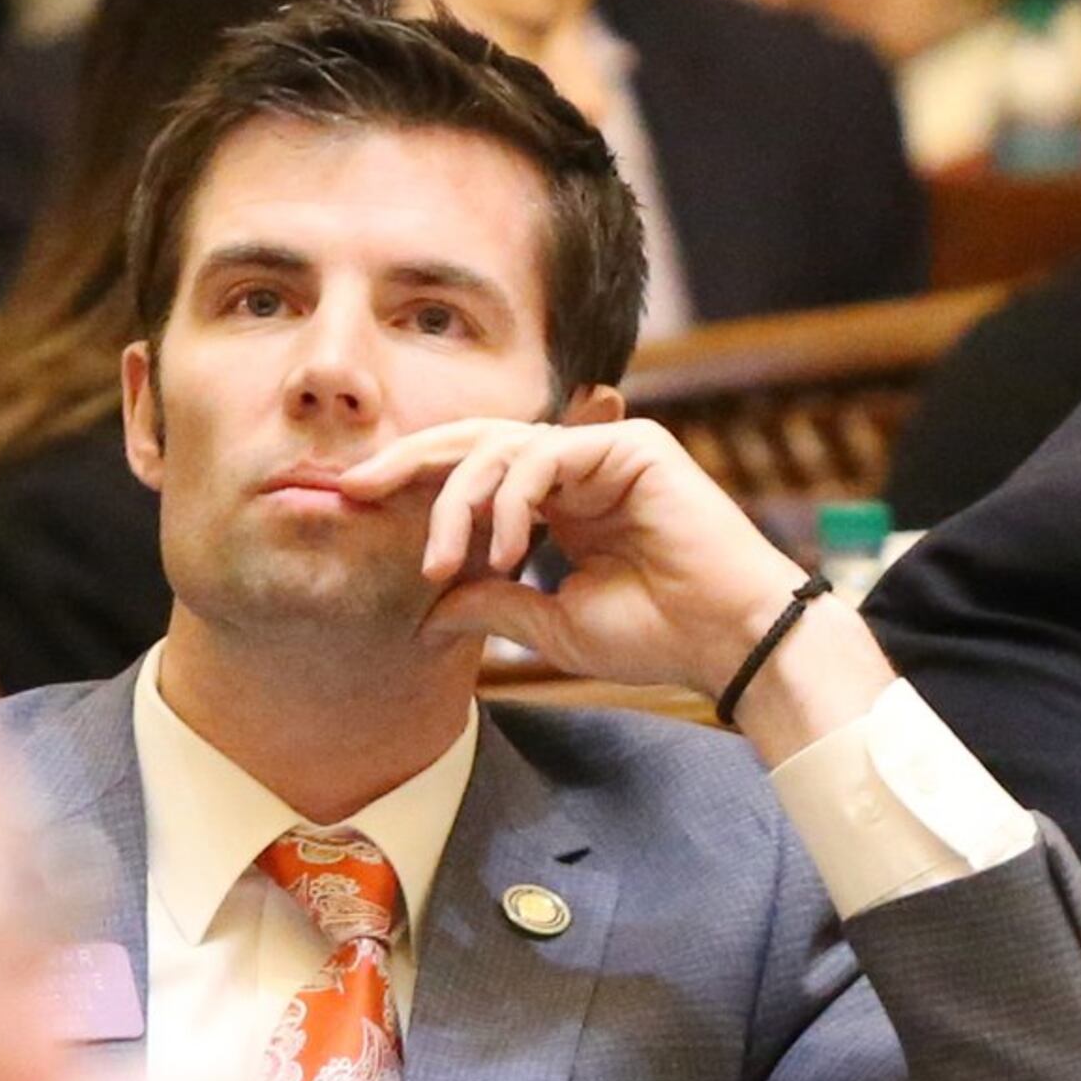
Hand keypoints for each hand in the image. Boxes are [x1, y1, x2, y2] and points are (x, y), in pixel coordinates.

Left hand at [338, 417, 895, 756]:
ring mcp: (605, 449)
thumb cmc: (657, 634)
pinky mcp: (630, 445)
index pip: (475, 473)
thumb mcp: (549, 623)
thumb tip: (423, 614)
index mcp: (561, 499)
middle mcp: (579, 464)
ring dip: (457, 505)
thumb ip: (490, 603)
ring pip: (502, 448)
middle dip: (409, 462)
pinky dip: (511, 502)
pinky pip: (545, 459)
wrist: (728, 640)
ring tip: (436, 562)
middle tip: (352, 488)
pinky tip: (503, 551)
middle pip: (476, 440)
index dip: (415, 485)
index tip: (354, 505)